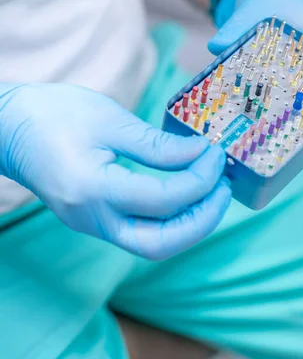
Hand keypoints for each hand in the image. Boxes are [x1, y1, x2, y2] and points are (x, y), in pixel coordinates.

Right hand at [0, 83, 230, 259]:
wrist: (8, 127)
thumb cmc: (52, 114)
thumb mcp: (108, 119)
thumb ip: (156, 144)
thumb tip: (201, 154)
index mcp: (92, 189)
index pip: (163, 199)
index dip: (200, 179)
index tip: (217, 154)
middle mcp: (91, 218)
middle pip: (160, 244)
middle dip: (202, 220)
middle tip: (224, 188)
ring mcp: (91, 224)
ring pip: (151, 244)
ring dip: (189, 224)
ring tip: (212, 191)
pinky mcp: (94, 219)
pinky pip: (140, 230)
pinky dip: (170, 218)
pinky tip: (186, 192)